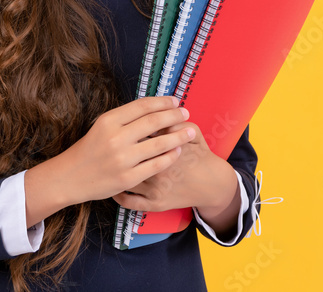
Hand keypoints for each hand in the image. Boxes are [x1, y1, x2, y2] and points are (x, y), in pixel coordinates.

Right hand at [24, 95, 194, 225]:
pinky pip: (156, 165)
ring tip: (190, 131)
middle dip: (174, 116)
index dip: (162, 102)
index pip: (142, 106)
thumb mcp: (101, 127)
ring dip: (178, 136)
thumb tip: (154, 109)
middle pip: (154, 122)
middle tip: (186, 112)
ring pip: (159, 144)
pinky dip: (170, 157)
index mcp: (108, 121)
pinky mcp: (128, 178)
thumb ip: (125, 119)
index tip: (175, 100)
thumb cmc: (88, 150)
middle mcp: (116, 138)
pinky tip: (178, 151)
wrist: (69, 177)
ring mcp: (123, 159)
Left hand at [111, 121, 238, 216]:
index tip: (125, 129)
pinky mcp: (154, 204)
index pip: (140, 139)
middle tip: (115, 146)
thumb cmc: (201, 157)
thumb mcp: (195, 134)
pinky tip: (114, 186)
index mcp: (165, 152)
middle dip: (121, 151)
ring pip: (126, 179)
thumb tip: (159, 118)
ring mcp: (154, 190)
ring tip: (110, 162)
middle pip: (130, 158)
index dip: (130, 133)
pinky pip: (129, 201)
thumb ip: (178, 122)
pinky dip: (118, 195)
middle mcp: (158, 173)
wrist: (212, 185)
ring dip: (116, 170)